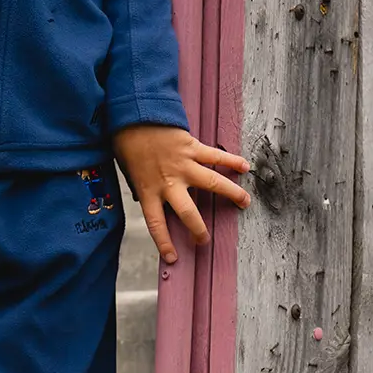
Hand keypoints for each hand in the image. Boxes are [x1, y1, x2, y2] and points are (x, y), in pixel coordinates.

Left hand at [113, 124, 251, 265]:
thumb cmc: (128, 143)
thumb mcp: (129, 172)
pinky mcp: (192, 147)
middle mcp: (168, 182)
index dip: (164, 242)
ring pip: (211, 183)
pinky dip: (231, 161)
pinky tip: (245, 167)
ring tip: (245, 202)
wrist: (133, 114)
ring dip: (231, 193)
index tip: (173, 258)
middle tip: (205, 239)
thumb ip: (142, 188)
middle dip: (198, 228)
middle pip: (187, 212)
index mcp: (149, 190)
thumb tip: (149, 199)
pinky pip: (215, 156)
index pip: (156, 224)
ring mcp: (182, 165)